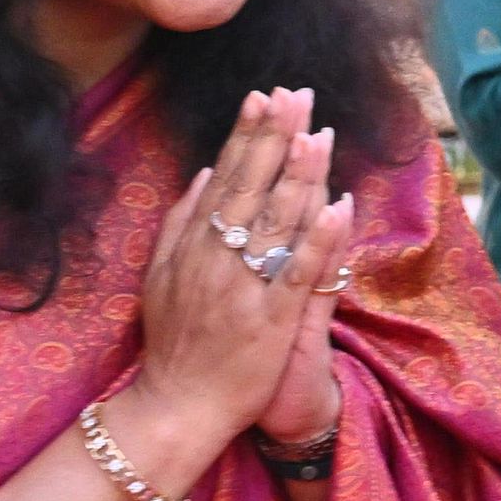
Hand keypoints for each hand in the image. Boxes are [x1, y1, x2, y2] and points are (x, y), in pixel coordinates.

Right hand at [134, 91, 353, 468]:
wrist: (175, 406)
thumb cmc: (174, 343)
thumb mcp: (162, 275)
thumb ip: (181, 223)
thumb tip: (205, 173)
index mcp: (194, 246)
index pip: (227, 178)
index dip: (249, 136)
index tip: (266, 95)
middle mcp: (216, 259)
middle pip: (251, 188)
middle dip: (275, 138)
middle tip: (295, 93)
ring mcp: (244, 288)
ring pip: (275, 222)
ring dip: (298, 175)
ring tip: (317, 132)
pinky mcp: (271, 320)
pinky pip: (298, 273)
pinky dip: (319, 240)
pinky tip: (338, 206)